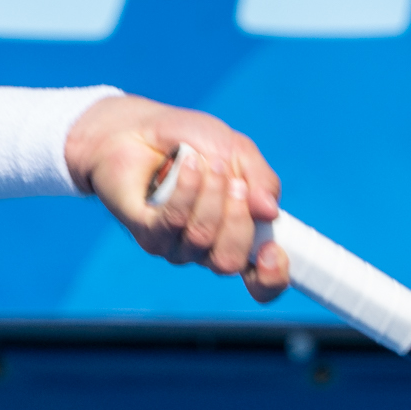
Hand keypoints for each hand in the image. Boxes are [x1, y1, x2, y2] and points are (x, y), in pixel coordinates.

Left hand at [66, 95, 290, 301]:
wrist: (137, 128)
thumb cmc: (190, 142)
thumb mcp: (238, 150)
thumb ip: (261, 179)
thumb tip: (270, 212)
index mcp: (236, 235)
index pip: (260, 280)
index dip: (271, 277)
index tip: (273, 251)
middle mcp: (206, 248)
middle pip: (230, 262)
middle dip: (237, 219)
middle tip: (234, 182)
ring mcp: (175, 245)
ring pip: (201, 238)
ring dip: (210, 196)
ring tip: (208, 162)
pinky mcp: (146, 233)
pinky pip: (172, 223)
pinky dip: (186, 192)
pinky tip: (188, 165)